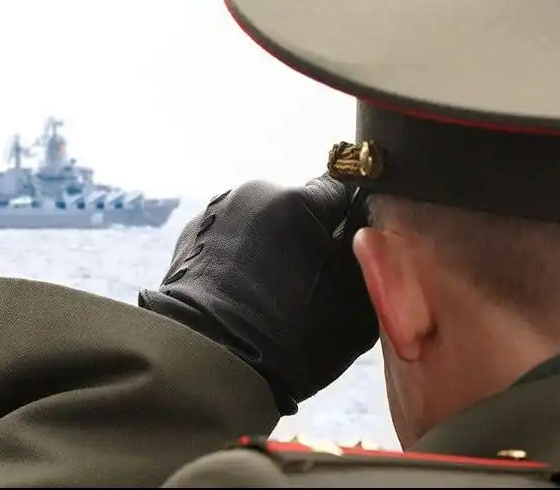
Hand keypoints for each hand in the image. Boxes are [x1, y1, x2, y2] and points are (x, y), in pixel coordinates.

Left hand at [138, 175, 378, 414]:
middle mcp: (251, 193)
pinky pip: (231, 240)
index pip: (343, 190)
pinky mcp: (190, 240)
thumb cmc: (292, 337)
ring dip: (274, 245)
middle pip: (299, 205)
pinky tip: (244, 293)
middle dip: (311, 234)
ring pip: (264, 222)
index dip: (355, 222)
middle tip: (315, 282)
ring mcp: (214, 214)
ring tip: (274, 292)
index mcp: (295, 199)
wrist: (210, 368)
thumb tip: (366, 232)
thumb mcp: (355, 300)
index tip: (357, 254)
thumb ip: (369, 254)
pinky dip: (242, 258)